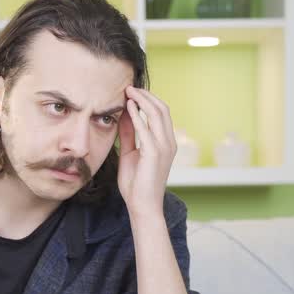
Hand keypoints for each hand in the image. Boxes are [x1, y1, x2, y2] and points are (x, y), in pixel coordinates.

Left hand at [116, 85, 176, 219]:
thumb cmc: (136, 184)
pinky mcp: (154, 154)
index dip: (148, 99)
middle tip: (129, 87)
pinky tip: (128, 107)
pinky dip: (137, 115)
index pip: (161, 113)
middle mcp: (168, 142)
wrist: (142, 206)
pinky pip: (146, 129)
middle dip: (146, 95)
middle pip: (161, 109)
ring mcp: (164, 147)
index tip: (132, 91)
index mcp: (165, 142)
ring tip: (128, 92)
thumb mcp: (130, 153)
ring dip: (142, 100)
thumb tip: (124, 116)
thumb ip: (129, 135)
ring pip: (157, 114)